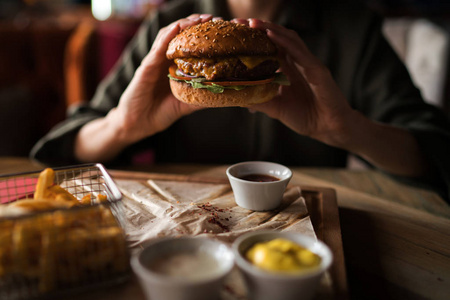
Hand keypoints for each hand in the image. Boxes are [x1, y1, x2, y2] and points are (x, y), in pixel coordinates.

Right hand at [114, 14, 217, 143]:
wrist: (137, 124)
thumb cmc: (160, 113)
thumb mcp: (186, 104)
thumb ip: (201, 97)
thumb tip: (223, 95)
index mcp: (173, 66)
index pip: (188, 44)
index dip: (202, 34)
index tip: (220, 27)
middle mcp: (163, 60)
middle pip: (179, 34)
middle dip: (195, 24)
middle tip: (213, 18)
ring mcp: (154, 62)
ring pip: (168, 36)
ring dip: (183, 24)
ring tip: (199, 19)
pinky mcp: (146, 68)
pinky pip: (157, 49)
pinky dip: (167, 37)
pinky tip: (177, 27)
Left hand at [235, 18, 356, 147]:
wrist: (327, 128)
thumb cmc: (305, 117)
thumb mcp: (275, 108)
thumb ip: (257, 100)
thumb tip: (235, 97)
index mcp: (288, 69)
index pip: (271, 46)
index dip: (255, 38)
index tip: (236, 31)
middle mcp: (298, 62)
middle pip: (279, 38)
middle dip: (260, 28)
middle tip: (239, 22)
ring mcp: (309, 64)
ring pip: (290, 39)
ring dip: (272, 29)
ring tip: (253, 23)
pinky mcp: (319, 71)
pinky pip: (301, 54)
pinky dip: (286, 43)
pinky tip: (271, 35)